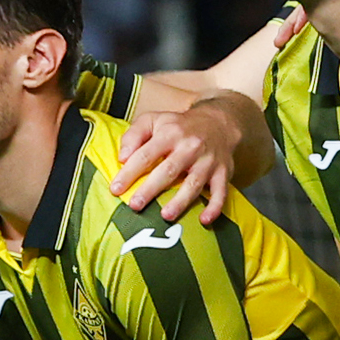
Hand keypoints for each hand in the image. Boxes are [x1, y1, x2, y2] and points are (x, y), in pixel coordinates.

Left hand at [110, 100, 251, 224]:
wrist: (217, 122)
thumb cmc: (179, 126)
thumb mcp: (153, 120)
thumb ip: (134, 135)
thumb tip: (122, 158)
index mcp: (170, 134)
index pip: (145, 154)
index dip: (129, 173)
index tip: (116, 189)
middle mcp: (190, 147)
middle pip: (169, 170)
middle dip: (151, 189)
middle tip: (135, 205)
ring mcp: (208, 161)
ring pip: (194, 183)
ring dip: (180, 201)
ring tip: (165, 216)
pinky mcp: (223, 172)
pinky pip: (221, 192)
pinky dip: (214, 207)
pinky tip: (204, 220)